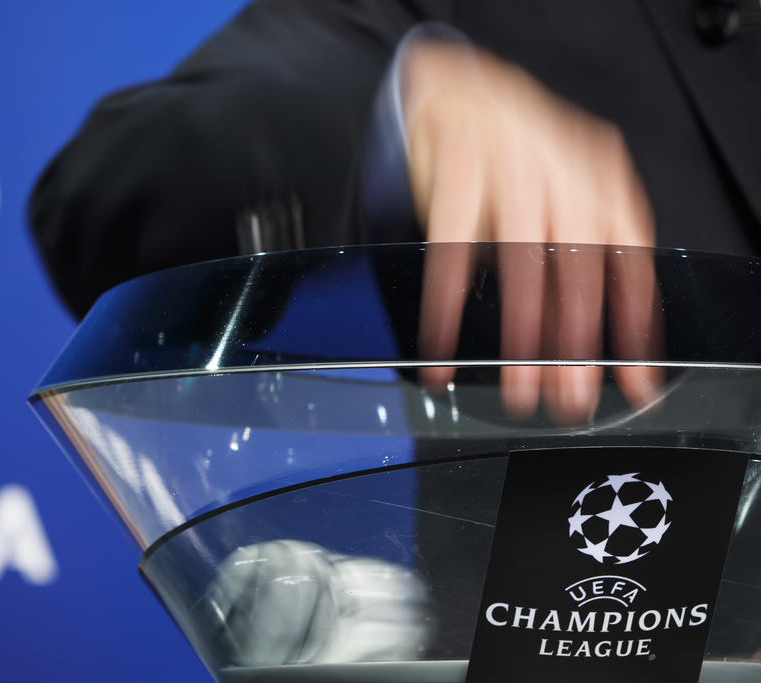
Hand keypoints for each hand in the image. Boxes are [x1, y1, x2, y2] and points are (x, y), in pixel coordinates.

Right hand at [403, 44, 662, 421]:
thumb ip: (579, 255)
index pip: (629, 262)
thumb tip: (586, 339)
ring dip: (521, 335)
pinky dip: (446, 308)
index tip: (633, 379)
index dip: (633, 325)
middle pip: (578, 272)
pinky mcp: (456, 176)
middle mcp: (563, 174)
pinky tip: (443, 345)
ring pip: (522, 266)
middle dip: (575, 344)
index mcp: (600, 181)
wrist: (458, 90)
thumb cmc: (517, 153)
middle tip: (569, 397)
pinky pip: (451, 254)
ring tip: (517, 387)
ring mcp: (509, 171)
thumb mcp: (567, 190)